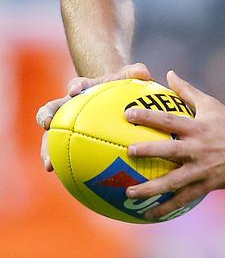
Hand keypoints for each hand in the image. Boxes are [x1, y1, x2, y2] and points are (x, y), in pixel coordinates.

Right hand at [35, 62, 152, 170]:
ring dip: (48, 151)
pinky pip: (67, 156)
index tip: (75, 90)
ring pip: (52, 137)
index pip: (76, 85)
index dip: (74, 86)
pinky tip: (76, 185)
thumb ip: (135, 73)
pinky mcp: (71, 142)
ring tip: (49, 166)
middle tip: (47, 124)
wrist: (111, 97)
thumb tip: (144, 73)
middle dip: (47, 116)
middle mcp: (69, 106)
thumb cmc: (120, 86)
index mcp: (84, 89)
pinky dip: (69, 169)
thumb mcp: (128, 78)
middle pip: (52, 110)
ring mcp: (67, 125)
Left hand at [124, 70, 224, 218]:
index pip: (169, 120)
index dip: (148, 117)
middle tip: (127, 151)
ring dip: (150, 188)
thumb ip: (187, 91)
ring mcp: (202, 169)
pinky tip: (148, 214)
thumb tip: (169, 74)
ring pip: (173, 181)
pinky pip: (184, 199)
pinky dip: (166, 208)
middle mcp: (198, 149)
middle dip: (148, 151)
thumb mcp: (211, 105)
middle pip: (170, 151)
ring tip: (128, 192)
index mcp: (198, 128)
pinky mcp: (207, 185)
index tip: (128, 115)